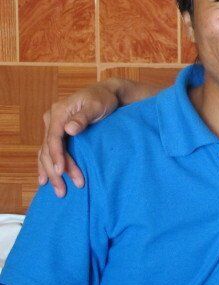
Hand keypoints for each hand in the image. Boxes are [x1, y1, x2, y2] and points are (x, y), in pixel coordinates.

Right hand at [38, 82, 119, 196]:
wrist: (107, 94)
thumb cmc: (104, 99)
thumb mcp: (97, 106)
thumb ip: (83, 117)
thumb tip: (69, 130)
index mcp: (59, 112)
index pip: (54, 138)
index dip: (57, 156)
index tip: (62, 172)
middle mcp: (52, 119)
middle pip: (48, 149)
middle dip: (55, 171)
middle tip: (64, 190)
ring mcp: (53, 126)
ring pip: (46, 153)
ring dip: (51, 173)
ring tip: (59, 190)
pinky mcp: (58, 132)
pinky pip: (49, 151)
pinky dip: (47, 166)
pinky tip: (46, 180)